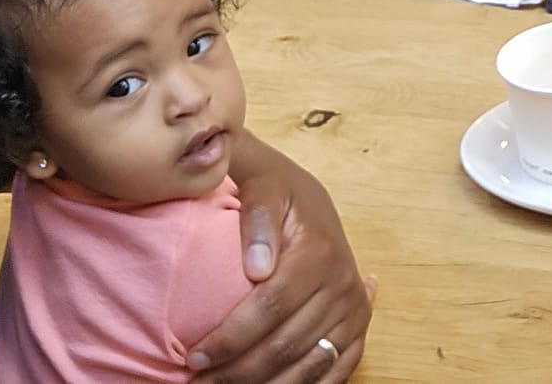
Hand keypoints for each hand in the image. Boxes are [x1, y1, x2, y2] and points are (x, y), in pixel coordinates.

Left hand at [191, 153, 374, 382]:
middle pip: (286, 345)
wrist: (311, 200)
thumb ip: (258, 218)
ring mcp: (353, 311)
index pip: (270, 308)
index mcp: (318, 253)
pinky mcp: (358, 327)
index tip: (193, 357)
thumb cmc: (277, 193)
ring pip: (308, 366)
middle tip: (199, 383)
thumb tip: (256, 269)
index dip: (230, 338)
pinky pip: (334, 372)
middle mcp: (342, 286)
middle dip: (237, 372)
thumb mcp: (263, 186)